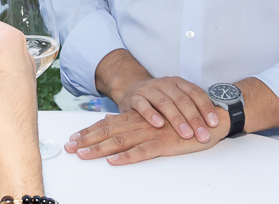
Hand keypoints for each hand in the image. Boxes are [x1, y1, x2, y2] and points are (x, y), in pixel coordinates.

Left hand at [65, 109, 228, 164]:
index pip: (107, 124)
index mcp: (137, 117)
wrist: (209, 117)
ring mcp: (152, 133)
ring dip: (100, 149)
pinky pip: (143, 151)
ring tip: (84, 155)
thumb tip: (108, 120)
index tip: (72, 139)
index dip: (88, 132)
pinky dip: (127, 157)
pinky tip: (114, 162)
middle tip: (69, 148)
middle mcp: (141, 123)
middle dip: (87, 140)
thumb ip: (129, 119)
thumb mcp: (151, 118)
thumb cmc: (180, 121)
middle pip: (108, 132)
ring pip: (120, 141)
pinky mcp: (164, 143)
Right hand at [117, 76, 219, 141]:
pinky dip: (150, 114)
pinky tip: (158, 124)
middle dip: (194, 119)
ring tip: (186, 134)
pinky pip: (142, 105)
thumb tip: (216, 122)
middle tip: (203, 135)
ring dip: (177, 119)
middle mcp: (164, 83)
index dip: (206, 108)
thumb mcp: (177, 97)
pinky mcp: (135, 98)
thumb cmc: (161, 98)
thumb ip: (192, 105)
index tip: (214, 123)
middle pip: (182, 100)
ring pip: (164, 102)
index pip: (196, 93)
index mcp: (178, 82)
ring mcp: (149, 89)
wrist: (133, 89)